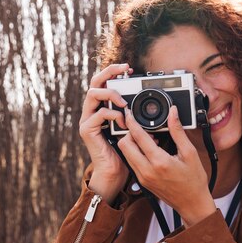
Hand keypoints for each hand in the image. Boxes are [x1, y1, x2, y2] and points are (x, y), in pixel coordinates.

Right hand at [80, 64, 130, 203]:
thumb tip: (154, 108)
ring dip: (111, 94)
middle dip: (109, 72)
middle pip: (94, 82)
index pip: (104, 83)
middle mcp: (92, 112)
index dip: (113, 72)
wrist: (115, 174)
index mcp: (103, 109)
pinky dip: (113, 115)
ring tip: (124, 102)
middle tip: (124, 69)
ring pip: (93, 94)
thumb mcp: (135, 130)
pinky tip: (123, 122)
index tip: (129, 68)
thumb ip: (138, 118)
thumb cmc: (126, 154)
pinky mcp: (87, 130)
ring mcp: (87, 120)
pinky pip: (100, 114)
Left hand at [118, 106, 216, 227]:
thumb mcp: (189, 153)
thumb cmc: (194, 181)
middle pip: (124, 145)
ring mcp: (142, 178)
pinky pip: (131, 163)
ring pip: (125, 154)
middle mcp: (146, 171)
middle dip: (128, 132)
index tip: (129, 113)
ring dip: (131, 143)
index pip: (138, 137)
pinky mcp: (142, 182)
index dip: (131, 122)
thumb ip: (178, 131)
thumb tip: (173, 113)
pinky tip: (148, 150)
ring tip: (146, 138)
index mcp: (159, 162)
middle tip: (139, 127)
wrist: (192, 204)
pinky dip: (135, 153)